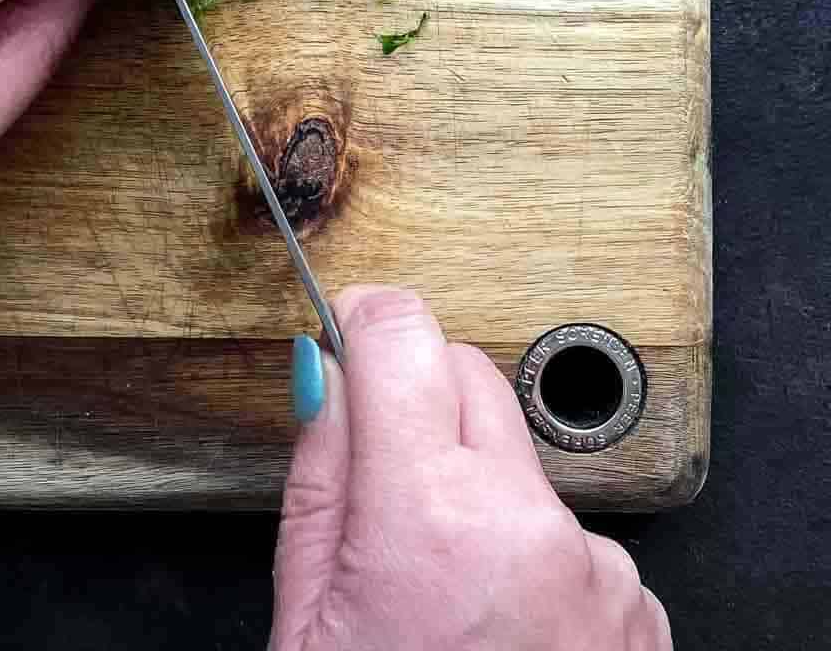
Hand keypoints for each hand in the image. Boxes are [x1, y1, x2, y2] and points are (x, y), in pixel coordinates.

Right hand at [272, 287, 670, 650]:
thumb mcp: (307, 616)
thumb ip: (322, 473)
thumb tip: (326, 371)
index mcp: (430, 515)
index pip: (404, 333)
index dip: (365, 320)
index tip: (348, 328)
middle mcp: (528, 525)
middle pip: (467, 376)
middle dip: (418, 403)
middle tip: (382, 488)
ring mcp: (595, 568)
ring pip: (518, 461)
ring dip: (479, 491)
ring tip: (444, 596)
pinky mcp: (634, 605)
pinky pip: (567, 533)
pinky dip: (531, 557)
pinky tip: (498, 628)